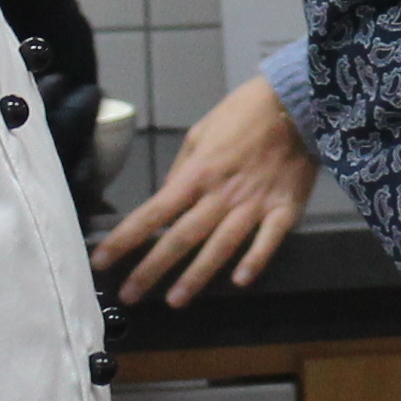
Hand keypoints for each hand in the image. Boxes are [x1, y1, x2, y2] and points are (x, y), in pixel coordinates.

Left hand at [92, 77, 315, 303]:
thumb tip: (167, 197)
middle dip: (152, 269)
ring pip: (221, 246)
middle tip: (130, 294)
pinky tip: (240, 280)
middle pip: (181, 237)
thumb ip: (183, 169)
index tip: (102, 260)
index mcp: (198, 174)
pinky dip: (255, 260)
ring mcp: (255, 204)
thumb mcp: (201, 132)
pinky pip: (269, 240)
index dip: (125, 238)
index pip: (153, 212)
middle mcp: (221, 194)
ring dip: (197, 276)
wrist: (298, 100)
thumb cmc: (245, 113)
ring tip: (176, 300)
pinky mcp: (286, 209)